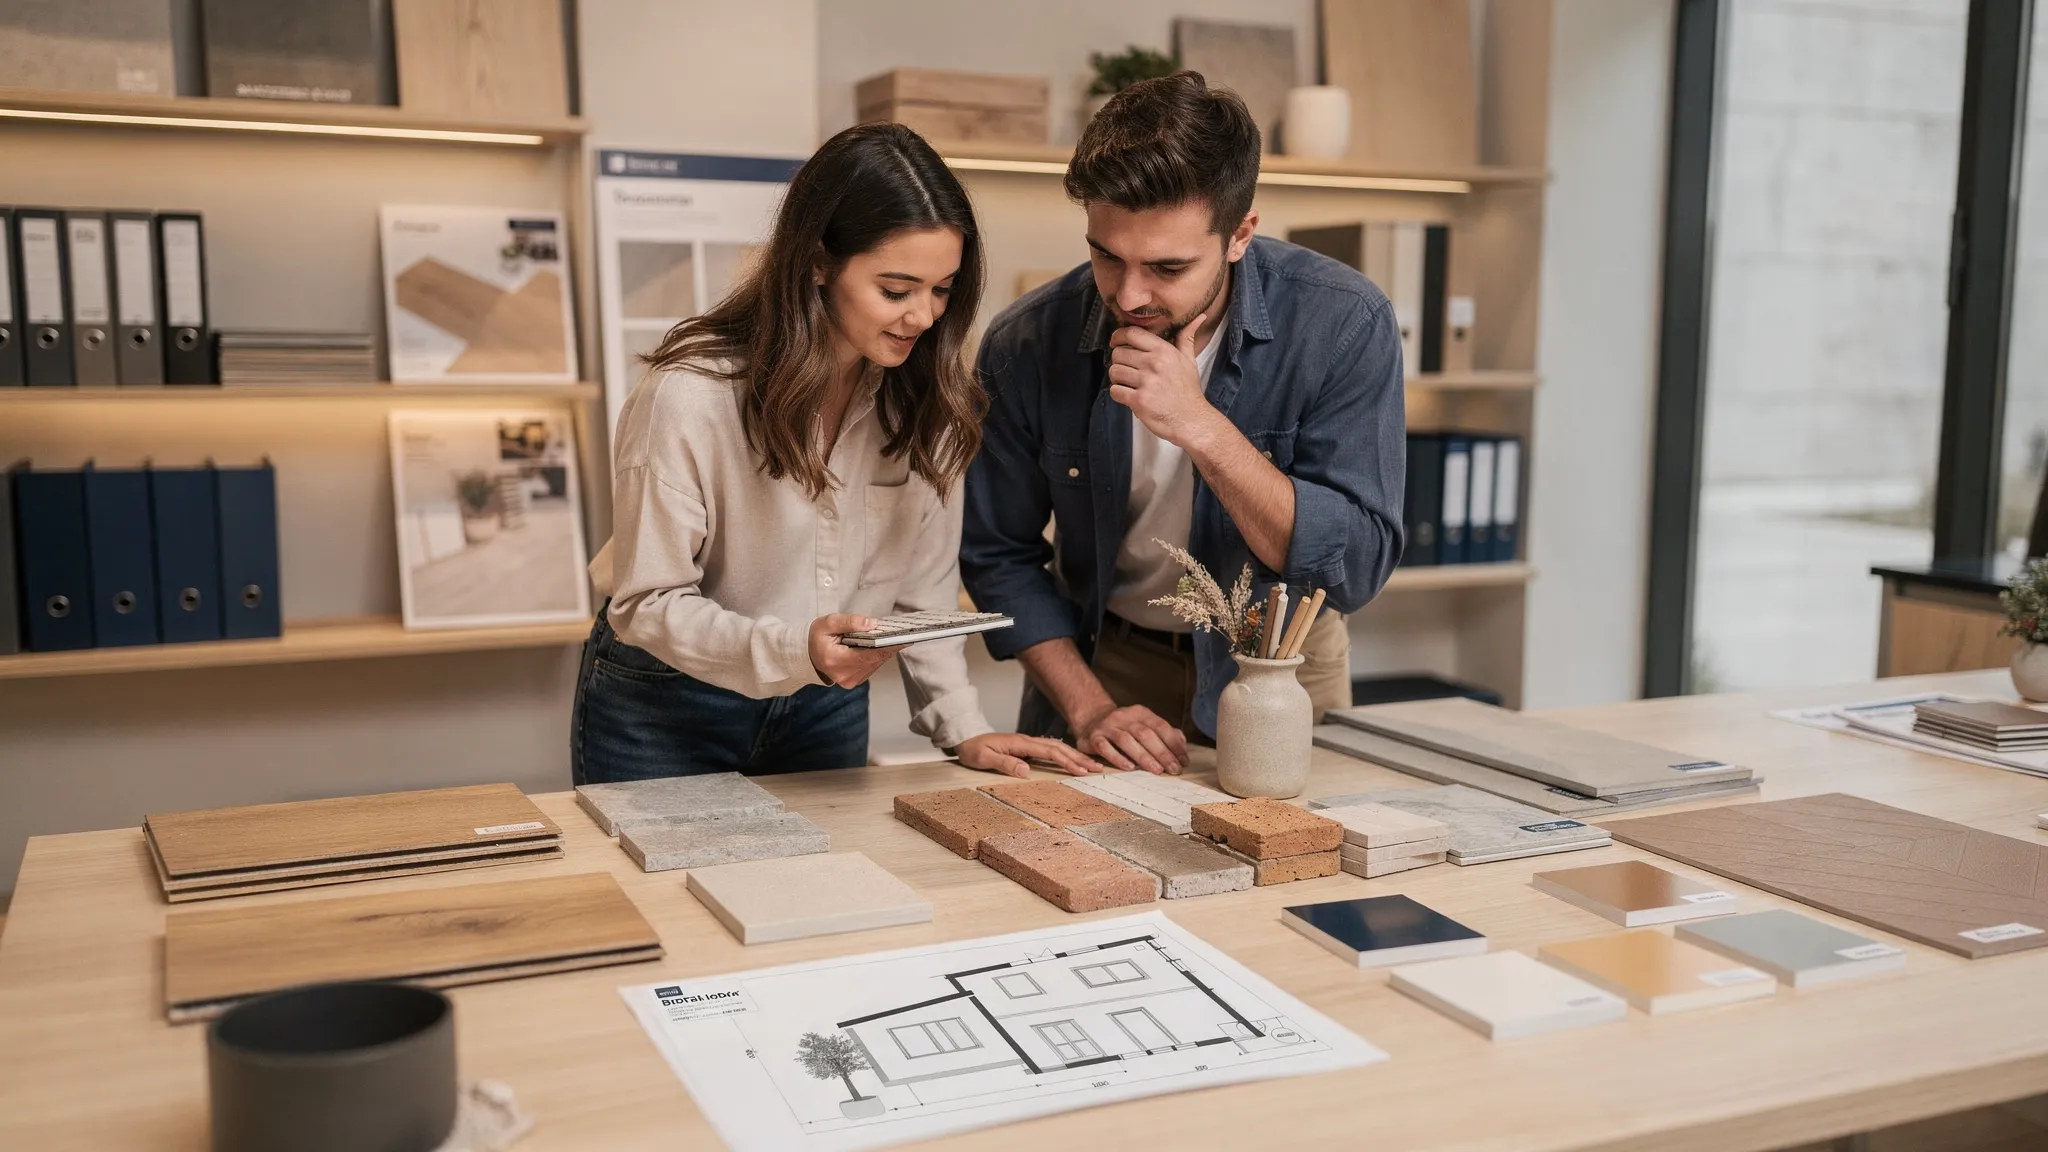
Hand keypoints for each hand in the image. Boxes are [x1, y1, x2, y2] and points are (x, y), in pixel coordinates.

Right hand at [807, 613, 894, 687]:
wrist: (808, 653)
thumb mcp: (828, 623)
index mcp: (835, 660)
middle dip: (888, 646)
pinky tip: (882, 645)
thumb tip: (872, 624)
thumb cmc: (817, 637)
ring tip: (893, 637)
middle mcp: (844, 675)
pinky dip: (878, 656)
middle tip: (901, 633)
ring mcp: (850, 681)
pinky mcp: (855, 681)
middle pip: (875, 660)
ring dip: (885, 651)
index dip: (887, 646)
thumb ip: (849, 622)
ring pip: (876, 664)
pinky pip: (872, 667)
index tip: (901, 638)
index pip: (868, 655)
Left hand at [956, 733, 1104, 778]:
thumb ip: (1004, 763)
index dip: (1067, 761)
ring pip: (1057, 748)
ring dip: (1075, 756)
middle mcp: (1027, 741)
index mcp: (1020, 743)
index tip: (1082, 770)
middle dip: (1079, 758)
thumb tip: (1026, 770)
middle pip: (1059, 747)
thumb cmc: (972, 749)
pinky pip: (1050, 751)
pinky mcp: (1026, 748)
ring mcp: (1027, 744)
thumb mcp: (983, 758)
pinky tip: (1073, 760)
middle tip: (1098, 768)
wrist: (965, 738)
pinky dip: (1065, 755)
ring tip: (1091, 765)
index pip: (1049, 752)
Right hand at [1072, 703, 1188, 774]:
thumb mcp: (1143, 725)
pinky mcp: (1093, 737)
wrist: (1091, 720)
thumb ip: (1163, 733)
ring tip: (1157, 770)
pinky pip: (1105, 747)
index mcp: (1140, 712)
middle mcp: (1124, 716)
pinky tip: (1129, 768)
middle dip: (1162, 753)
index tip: (1184, 761)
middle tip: (1174, 769)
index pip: (1160, 726)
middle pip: (1145, 734)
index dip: (1174, 744)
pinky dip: (1118, 758)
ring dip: (1143, 756)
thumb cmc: (1124, 728)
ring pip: (1126, 740)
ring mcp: (1107, 726)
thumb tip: (1182, 745)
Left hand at [1107, 316, 1221, 447]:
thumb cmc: (1188, 391)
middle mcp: (1154, 364)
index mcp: (1164, 351)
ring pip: (1114, 372)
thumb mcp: (1190, 360)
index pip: (1132, 333)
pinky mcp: (1139, 400)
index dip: (1118, 336)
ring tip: (1128, 384)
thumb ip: (1186, 337)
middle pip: (1118, 353)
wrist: (1191, 420)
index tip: (1116, 342)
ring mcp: (1146, 382)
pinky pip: (1115, 391)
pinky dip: (1118, 394)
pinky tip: (1129, 396)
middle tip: (1127, 370)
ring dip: (1117, 379)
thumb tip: (1199, 317)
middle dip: (1119, 362)